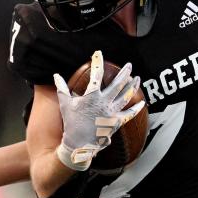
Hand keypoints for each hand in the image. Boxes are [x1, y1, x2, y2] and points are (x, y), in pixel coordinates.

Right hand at [52, 50, 143, 170]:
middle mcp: (104, 102)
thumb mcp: (65, 104)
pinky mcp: (117, 122)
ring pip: (126, 96)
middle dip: (124, 73)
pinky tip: (142, 102)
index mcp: (92, 96)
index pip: (96, 75)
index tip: (99, 53)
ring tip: (137, 78)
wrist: (79, 143)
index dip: (97, 62)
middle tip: (129, 65)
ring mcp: (112, 112)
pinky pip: (129, 114)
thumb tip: (55, 75)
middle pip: (118, 84)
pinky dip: (136, 109)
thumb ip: (62, 88)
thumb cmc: (71, 123)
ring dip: (132, 86)